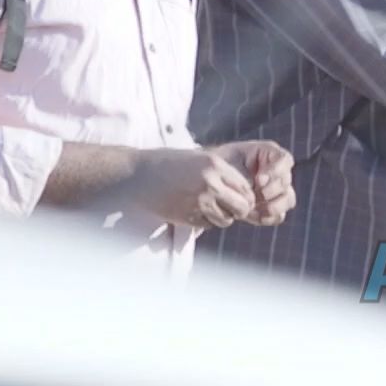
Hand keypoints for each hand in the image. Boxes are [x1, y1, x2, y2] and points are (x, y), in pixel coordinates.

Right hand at [134, 147, 254, 229]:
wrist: (139, 175)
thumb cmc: (169, 164)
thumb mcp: (199, 159)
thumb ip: (222, 173)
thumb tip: (245, 191)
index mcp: (216, 165)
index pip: (246, 187)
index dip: (246, 196)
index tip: (240, 198)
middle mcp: (211, 183)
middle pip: (242, 207)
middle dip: (239, 210)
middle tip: (231, 209)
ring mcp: (199, 201)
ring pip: (226, 220)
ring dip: (222, 217)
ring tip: (211, 209)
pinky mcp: (187, 216)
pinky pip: (208, 225)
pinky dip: (206, 222)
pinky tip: (195, 212)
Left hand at [213, 140, 297, 226]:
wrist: (212, 180)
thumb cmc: (221, 164)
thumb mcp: (229, 159)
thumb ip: (243, 171)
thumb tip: (255, 186)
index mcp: (270, 155)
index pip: (284, 160)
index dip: (276, 171)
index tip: (259, 180)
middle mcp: (278, 172)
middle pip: (286, 181)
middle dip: (273, 189)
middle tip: (257, 194)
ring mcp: (277, 191)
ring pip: (288, 199)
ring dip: (276, 205)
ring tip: (258, 209)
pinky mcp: (272, 207)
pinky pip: (280, 215)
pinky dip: (271, 217)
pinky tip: (258, 218)